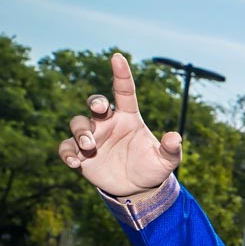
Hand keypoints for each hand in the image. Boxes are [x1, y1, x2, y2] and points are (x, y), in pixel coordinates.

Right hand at [57, 54, 180, 197]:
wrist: (136, 188)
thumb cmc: (151, 167)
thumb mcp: (166, 161)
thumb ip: (171, 149)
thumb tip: (175, 136)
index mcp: (128, 118)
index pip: (124, 92)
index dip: (121, 74)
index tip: (118, 57)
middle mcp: (107, 123)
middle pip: (95, 103)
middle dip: (95, 101)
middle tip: (100, 109)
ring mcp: (92, 137)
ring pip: (78, 123)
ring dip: (81, 132)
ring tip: (90, 147)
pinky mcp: (79, 153)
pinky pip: (66, 147)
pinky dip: (67, 153)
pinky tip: (75, 162)